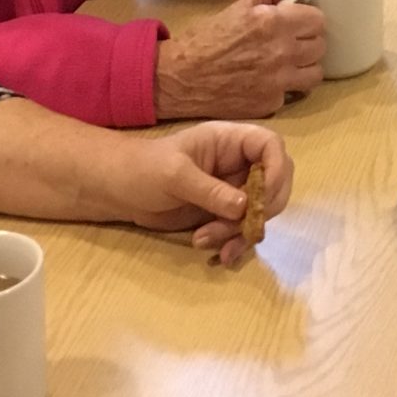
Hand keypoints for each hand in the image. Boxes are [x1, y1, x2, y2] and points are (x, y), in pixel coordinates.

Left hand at [111, 120, 293, 264]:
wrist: (120, 191)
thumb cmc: (143, 169)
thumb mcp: (175, 175)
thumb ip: (209, 190)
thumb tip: (244, 206)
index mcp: (230, 141)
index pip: (271, 145)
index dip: (277, 168)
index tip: (265, 196)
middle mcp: (238, 163)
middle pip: (274, 183)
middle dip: (259, 210)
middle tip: (236, 228)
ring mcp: (232, 190)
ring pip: (259, 212)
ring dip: (241, 232)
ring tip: (205, 241)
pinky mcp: (223, 214)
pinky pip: (243, 230)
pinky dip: (235, 244)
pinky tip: (218, 255)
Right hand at [155, 0, 326, 117]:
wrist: (180, 78)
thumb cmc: (207, 38)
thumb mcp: (239, 6)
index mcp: (275, 22)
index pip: (319, 20)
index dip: (309, 20)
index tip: (299, 23)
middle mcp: (282, 52)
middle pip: (320, 46)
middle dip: (308, 42)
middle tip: (292, 42)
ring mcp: (278, 81)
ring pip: (315, 74)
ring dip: (305, 67)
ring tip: (289, 64)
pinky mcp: (271, 103)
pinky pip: (293, 93)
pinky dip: (284, 88)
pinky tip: (269, 81)